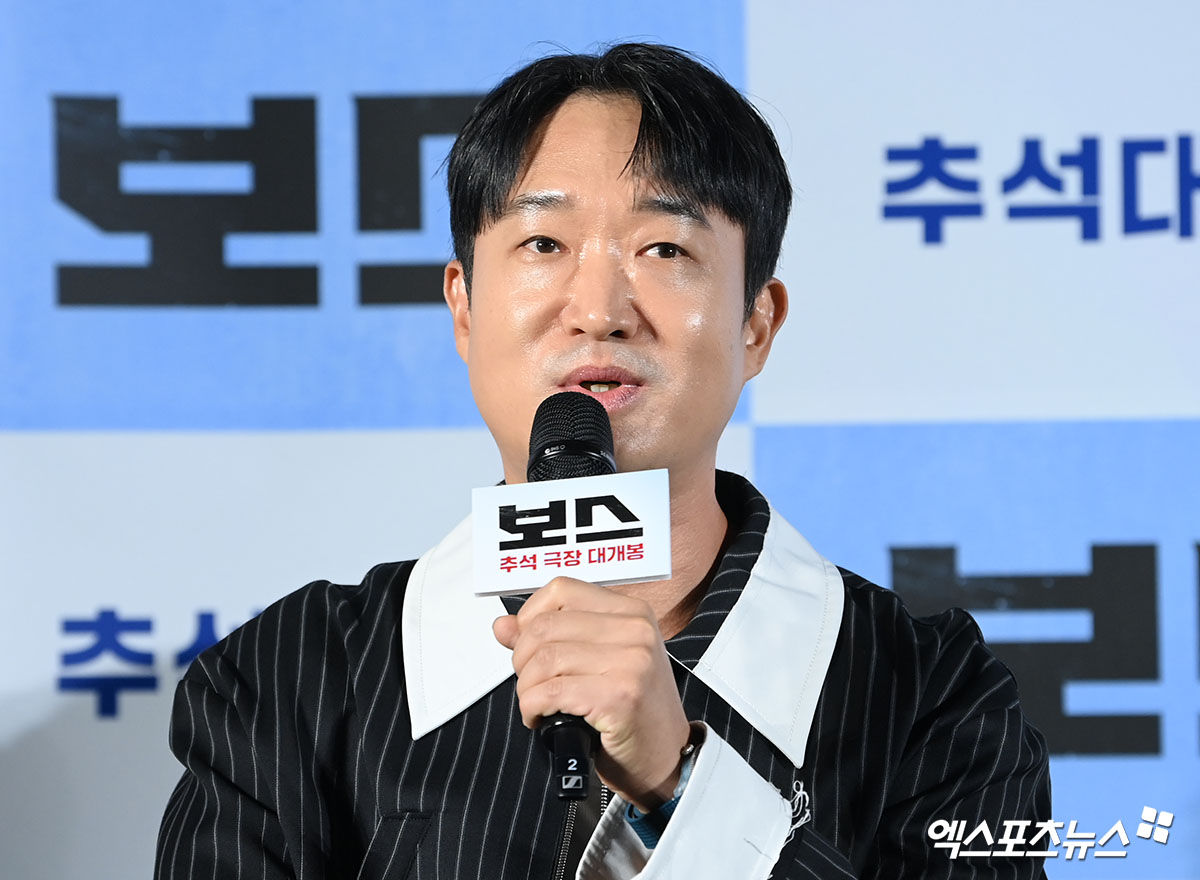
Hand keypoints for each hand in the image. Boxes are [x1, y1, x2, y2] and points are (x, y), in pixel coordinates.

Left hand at [493, 577, 691, 811]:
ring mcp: (631, 662)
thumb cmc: (636, 713)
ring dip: (527, 689)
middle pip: (545, 627)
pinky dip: (532, 707)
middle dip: (522, 660)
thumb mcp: (598, 663)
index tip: (527, 645)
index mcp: (631, 612)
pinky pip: (550, 692)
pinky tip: (540, 718)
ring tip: (537, 703)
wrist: (669, 759)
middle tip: (531, 684)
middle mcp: (635, 630)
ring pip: (544, 659)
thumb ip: (553, 637)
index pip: (561, 590)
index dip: (530, 617)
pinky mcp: (620, 696)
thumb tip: (504, 625)